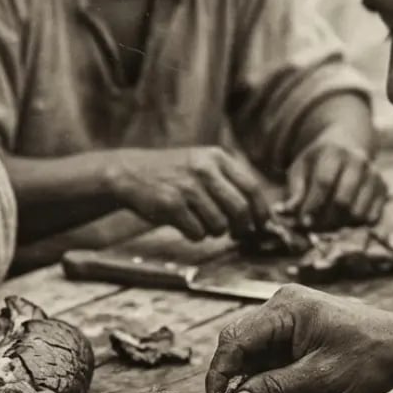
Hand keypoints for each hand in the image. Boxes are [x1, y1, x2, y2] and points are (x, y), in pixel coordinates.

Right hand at [110, 147, 270, 240]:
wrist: (130, 173)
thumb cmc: (172, 174)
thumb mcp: (202, 163)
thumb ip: (228, 181)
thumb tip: (257, 214)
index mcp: (217, 157)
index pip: (252, 188)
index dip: (261, 211)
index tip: (262, 225)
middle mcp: (205, 170)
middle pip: (239, 209)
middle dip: (242, 228)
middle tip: (238, 235)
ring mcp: (187, 187)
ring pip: (218, 225)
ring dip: (213, 231)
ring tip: (201, 224)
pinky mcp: (171, 205)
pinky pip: (197, 233)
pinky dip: (194, 235)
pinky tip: (184, 225)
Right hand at [207, 285, 392, 392]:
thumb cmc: (371, 356)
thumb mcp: (319, 377)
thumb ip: (273, 389)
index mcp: (284, 308)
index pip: (234, 340)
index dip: (221, 375)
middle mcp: (281, 309)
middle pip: (242, 351)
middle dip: (245, 388)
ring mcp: (288, 323)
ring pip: (256, 362)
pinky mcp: (296, 338)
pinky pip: (272, 365)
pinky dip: (277, 389)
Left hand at [283, 140, 386, 230]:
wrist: (346, 146)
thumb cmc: (316, 162)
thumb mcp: (300, 169)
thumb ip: (294, 191)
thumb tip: (284, 212)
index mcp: (333, 153)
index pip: (324, 183)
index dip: (312, 205)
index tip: (303, 221)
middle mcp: (358, 162)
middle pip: (343, 201)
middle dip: (325, 219)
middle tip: (313, 228)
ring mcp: (374, 175)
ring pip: (358, 212)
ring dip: (340, 225)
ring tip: (326, 224)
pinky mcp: (383, 188)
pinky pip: (372, 216)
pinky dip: (356, 225)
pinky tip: (343, 221)